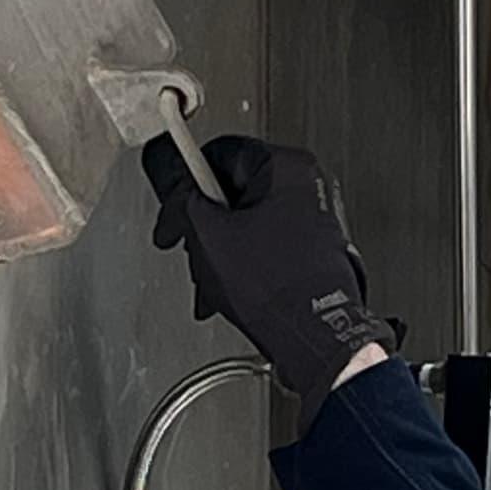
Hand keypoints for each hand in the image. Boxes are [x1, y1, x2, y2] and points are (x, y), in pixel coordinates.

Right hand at [141, 132, 402, 411]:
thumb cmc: (278, 288)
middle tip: (193, 247)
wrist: (314, 336)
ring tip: (214, 280)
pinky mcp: (316, 250)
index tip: (174, 206)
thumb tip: (180, 195)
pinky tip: (233, 290)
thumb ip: (186, 204)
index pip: (219, 152)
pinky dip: (246, 265)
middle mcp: (308, 186)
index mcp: (286, 167)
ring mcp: (316, 219)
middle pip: (234, 191)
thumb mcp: (210, 236)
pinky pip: (268, 246)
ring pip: (248, 223)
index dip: (186, 183)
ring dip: (222, 251)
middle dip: (206, 226)